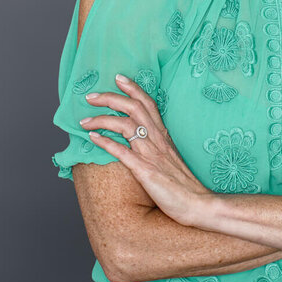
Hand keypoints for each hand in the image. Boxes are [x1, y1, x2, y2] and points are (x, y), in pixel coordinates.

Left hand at [79, 73, 211, 225]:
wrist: (197, 203)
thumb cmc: (184, 184)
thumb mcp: (171, 157)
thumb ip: (158, 144)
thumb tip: (142, 137)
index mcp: (163, 135)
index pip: (148, 103)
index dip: (133, 88)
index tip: (118, 78)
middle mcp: (157, 140)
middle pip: (133, 108)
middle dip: (110, 98)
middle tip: (90, 96)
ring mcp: (151, 154)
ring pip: (125, 125)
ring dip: (101, 119)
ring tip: (84, 120)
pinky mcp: (145, 171)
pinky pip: (122, 152)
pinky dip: (105, 142)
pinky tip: (91, 137)